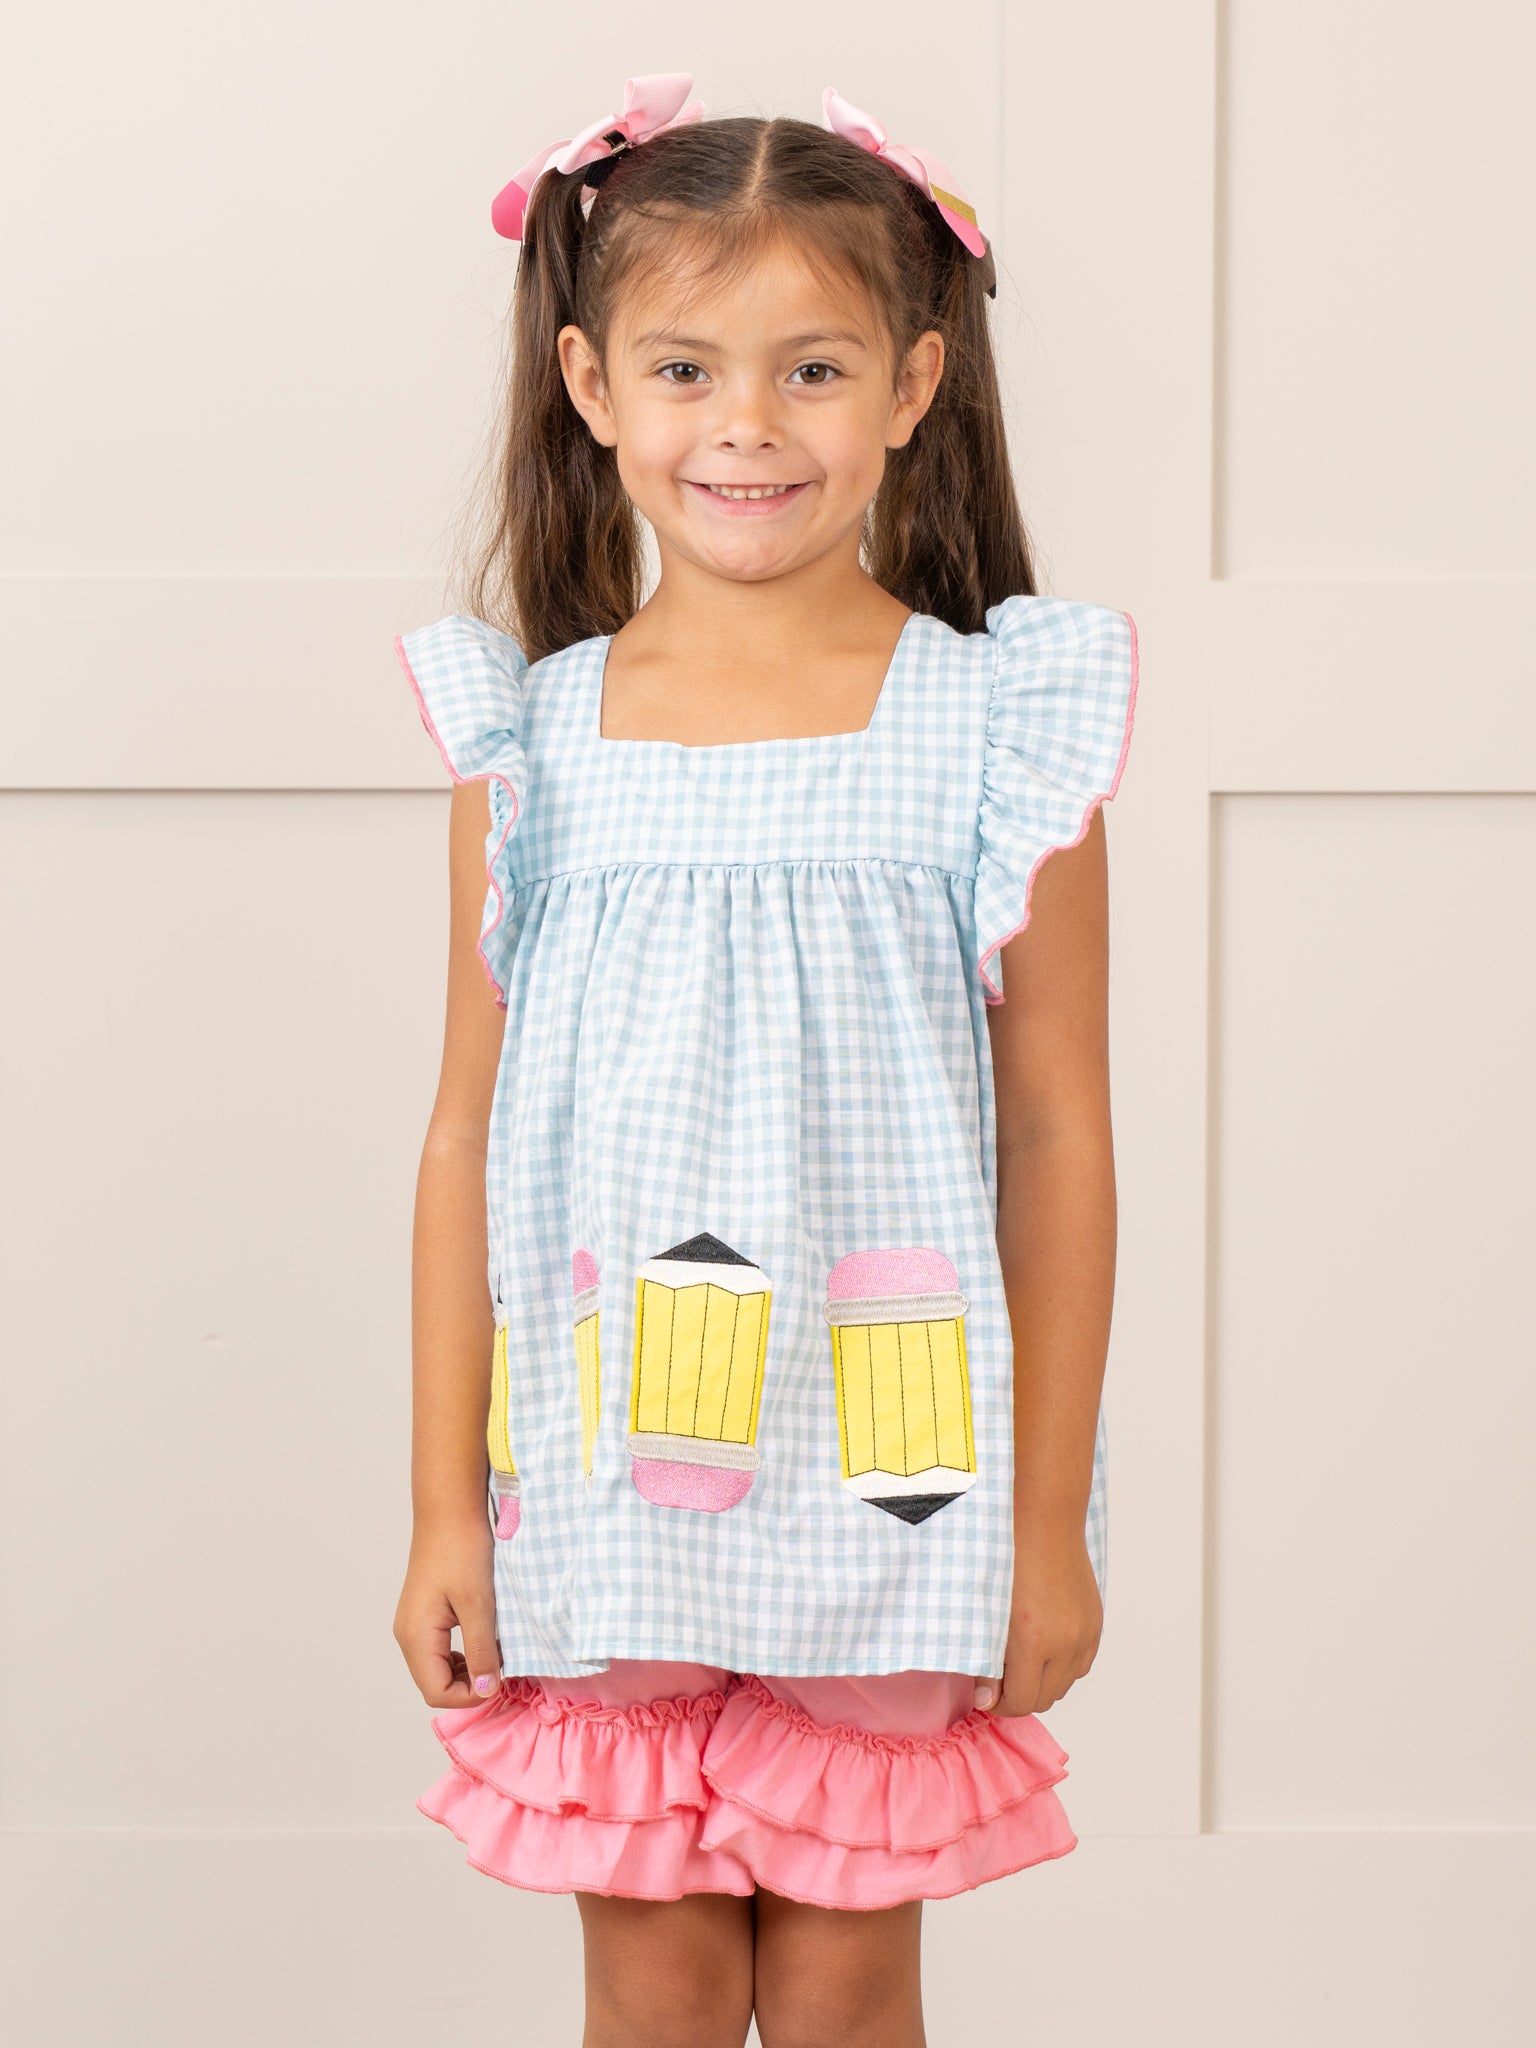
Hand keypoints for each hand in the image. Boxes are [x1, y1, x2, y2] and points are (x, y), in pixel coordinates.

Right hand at [393, 1511, 503, 1708]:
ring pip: (437, 1668)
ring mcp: (413, 1623)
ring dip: (467, 1670)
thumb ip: (482, 1650)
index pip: (437, 1693)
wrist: (449, 1510)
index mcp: (416, 1636)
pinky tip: (484, 1639)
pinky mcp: (423, 1613)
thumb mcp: (479, 1604)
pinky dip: (462, 1653)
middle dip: (469, 1685)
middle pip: (434, 1684)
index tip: (501, 1679)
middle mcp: (407, 1635)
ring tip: (496, 1654)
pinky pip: (439, 1649)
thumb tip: (486, 1691)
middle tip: (502, 1669)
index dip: (470, 1696)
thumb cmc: (463, 1551)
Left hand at [972, 1519, 1102, 1715]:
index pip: (1022, 1700)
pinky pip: (1081, 1664)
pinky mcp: (1095, 1623)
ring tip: (1018, 1664)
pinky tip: (1043, 1650)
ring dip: (1042, 1684)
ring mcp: (1086, 1633)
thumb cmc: (1007, 1555)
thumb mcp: (987, 1609)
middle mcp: (1066, 1642)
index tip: (984, 1697)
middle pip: (1045, 1698)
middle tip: (996, 1682)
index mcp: (1034, 1639)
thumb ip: (985, 1658)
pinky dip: (1061, 1667)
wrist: (1044, 1520)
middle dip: (1019, 1697)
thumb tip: (986, 1697)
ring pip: (1066, 1684)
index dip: (1000, 1705)